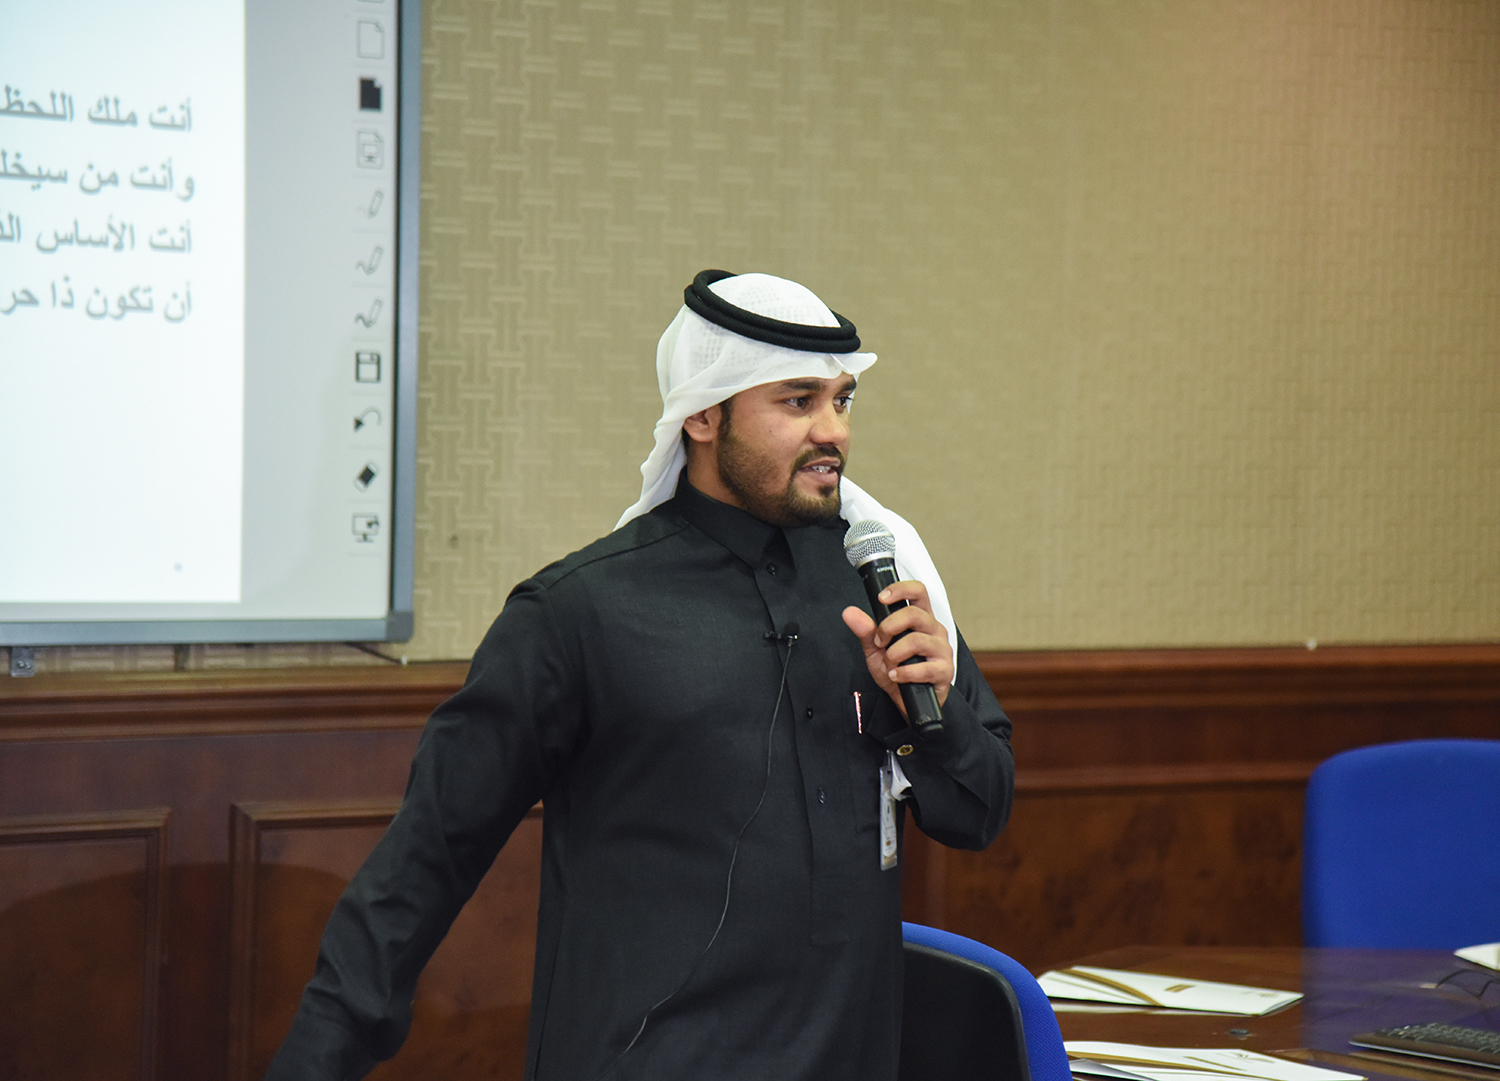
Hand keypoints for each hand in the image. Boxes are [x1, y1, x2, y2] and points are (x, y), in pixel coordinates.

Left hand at [841, 579, 952, 718]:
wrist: (907, 701)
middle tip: (879, 642)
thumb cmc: (897, 670)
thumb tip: (849, 612)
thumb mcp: (876, 649)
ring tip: (889, 665)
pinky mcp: (945, 671)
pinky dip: (904, 673)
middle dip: (888, 627)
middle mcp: (934, 629)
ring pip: (917, 640)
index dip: (901, 589)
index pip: (918, 591)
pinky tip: (896, 676)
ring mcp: (942, 649)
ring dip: (894, 654)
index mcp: (921, 618)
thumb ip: (865, 630)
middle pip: (914, 614)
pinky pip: (924, 668)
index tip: (881, 598)